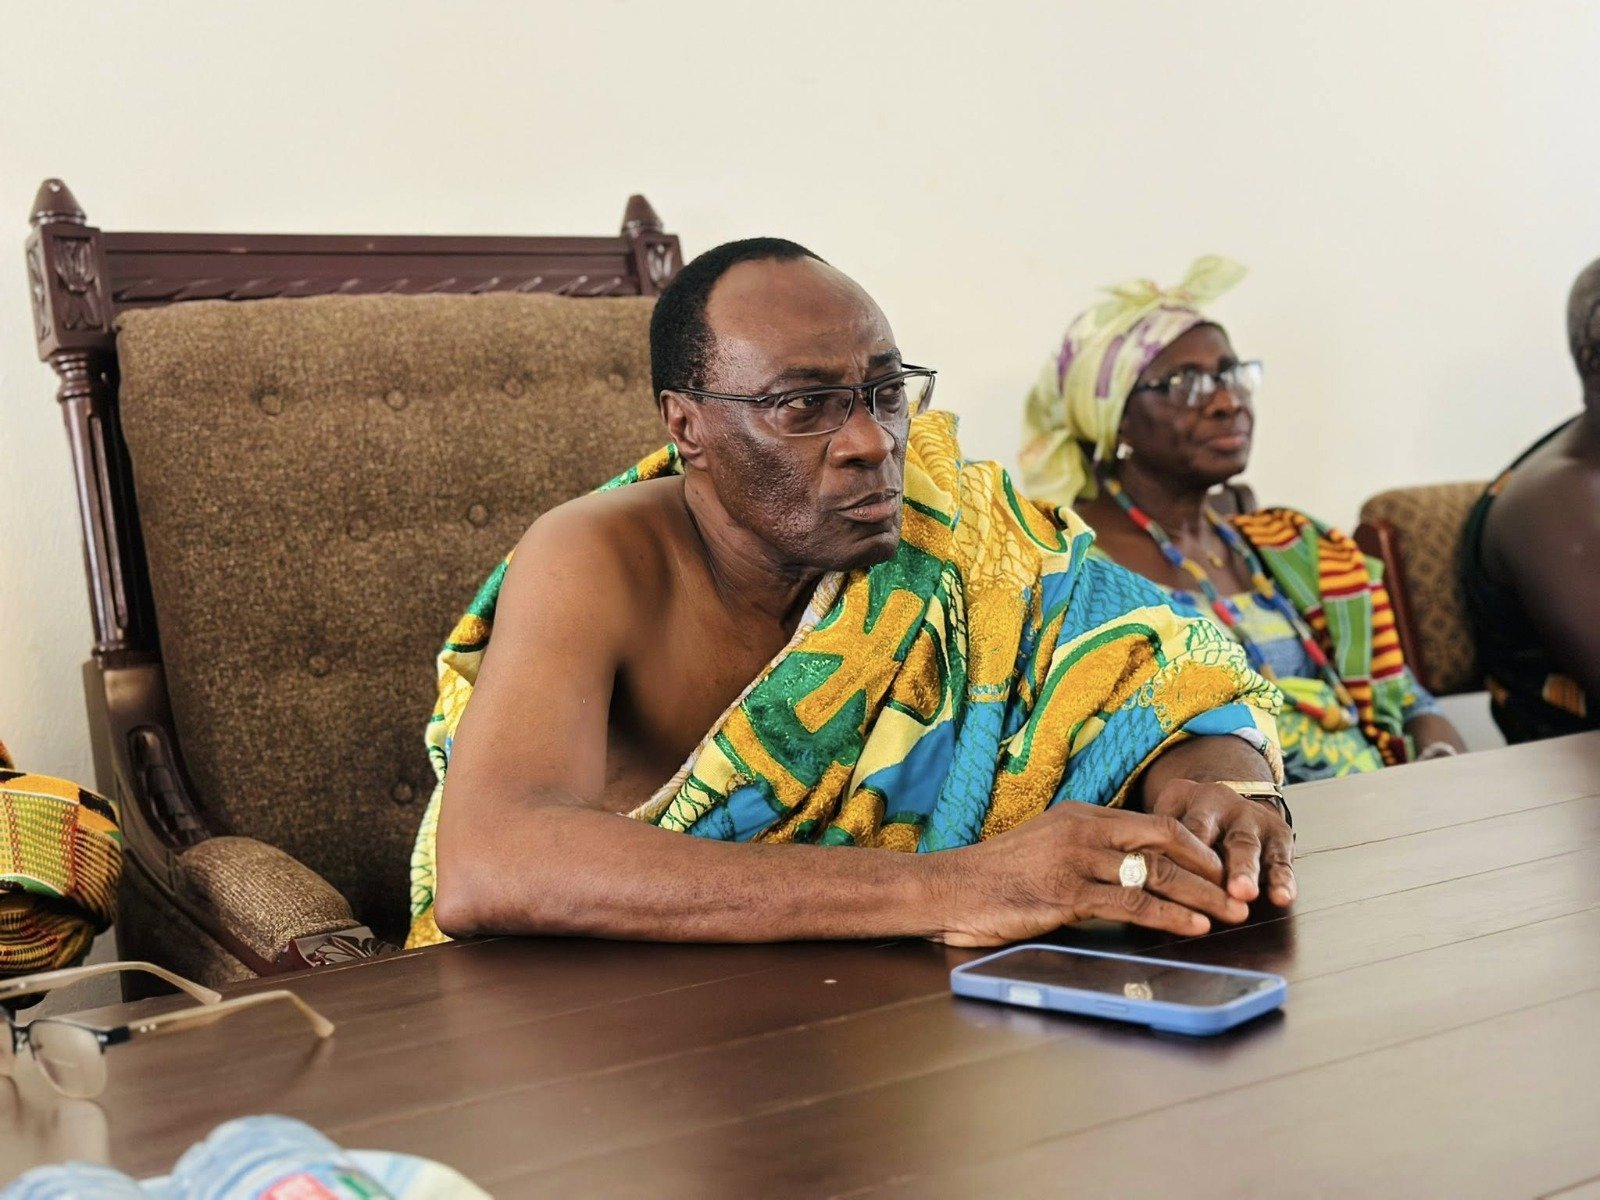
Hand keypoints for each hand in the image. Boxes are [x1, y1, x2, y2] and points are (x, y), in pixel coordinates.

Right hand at [927, 803, 1250, 947]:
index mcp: (1080, 815)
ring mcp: (1074, 860)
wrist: (948, 889)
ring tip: (1231, 914)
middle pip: (1164, 842)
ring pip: (1154, 874)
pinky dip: (1167, 916)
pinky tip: (1191, 928)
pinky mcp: (1065, 893)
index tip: (1222, 868)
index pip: (1154, 822)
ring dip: (1200, 896)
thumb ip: (1085, 854)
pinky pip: (1129, 904)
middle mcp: (1083, 830)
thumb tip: (1128, 874)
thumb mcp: (1044, 850)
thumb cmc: (994, 877)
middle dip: (1210, 870)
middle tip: (1240, 893)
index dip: (1196, 846)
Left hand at [1147, 778, 1295, 907]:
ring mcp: (1254, 821)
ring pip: (1249, 847)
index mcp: (1193, 799)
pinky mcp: (1279, 836)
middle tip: (1228, 889)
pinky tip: (1283, 897)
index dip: (1180, 853)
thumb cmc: (1189, 817)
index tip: (1172, 875)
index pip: (1185, 828)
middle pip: (1218, 837)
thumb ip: (1156, 840)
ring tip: (1246, 894)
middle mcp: (1226, 807)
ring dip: (1248, 872)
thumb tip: (1127, 876)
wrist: (1229, 797)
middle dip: (1225, 864)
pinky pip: (1281, 859)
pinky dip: (1283, 879)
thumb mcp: (1170, 813)